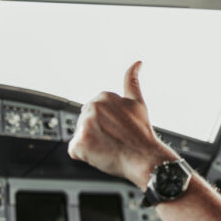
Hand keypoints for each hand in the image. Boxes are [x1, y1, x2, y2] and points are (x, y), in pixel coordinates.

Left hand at [67, 61, 178, 188]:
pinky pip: (75, 151)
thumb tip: (137, 62)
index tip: (117, 130)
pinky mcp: (79, 143)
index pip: (93, 112)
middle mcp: (92, 107)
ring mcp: (85, 125)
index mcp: (103, 96)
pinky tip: (101, 154)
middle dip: (96, 132)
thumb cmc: (142, 134)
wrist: (145, 158)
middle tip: (114, 140)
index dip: (105, 124)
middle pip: (85, 123)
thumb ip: (132, 81)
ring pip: (80, 136)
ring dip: (91, 144)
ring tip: (109, 147)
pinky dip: (85, 156)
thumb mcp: (137, 103)